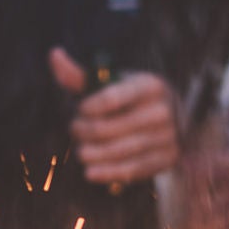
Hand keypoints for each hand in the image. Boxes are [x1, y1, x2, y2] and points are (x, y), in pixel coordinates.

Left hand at [50, 49, 179, 189]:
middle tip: (74, 130)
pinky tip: (89, 173)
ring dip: (93, 154)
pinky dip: (108, 173)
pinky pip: (133, 170)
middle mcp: (163, 110)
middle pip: (111, 127)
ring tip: (81, 152)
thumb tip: (54, 54)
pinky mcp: (168, 159)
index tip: (79, 109)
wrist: (175, 119)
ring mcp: (168, 136)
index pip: (111, 98)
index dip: (87, 107)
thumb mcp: (112, 83)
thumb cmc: (132, 98)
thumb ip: (81, 75)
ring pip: (120, 151)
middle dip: (84, 131)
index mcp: (150, 85)